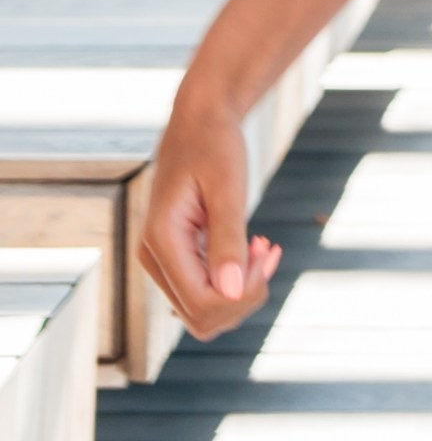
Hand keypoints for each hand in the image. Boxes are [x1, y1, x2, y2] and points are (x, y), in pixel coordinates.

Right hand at [137, 93, 283, 340]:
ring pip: (204, 311)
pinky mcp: (178, 260)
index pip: (199, 304)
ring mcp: (165, 263)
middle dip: (243, 295)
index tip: (266, 252)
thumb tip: (232, 294)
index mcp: (160, 242)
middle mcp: (156, 260)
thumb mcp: (227, 187)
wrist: (200, 122)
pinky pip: (206, 292)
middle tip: (267, 249)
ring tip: (263, 246)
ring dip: (242, 289)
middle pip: (201, 317)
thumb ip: (228, 239)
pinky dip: (235, 280)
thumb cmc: (214, 146)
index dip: (240, 295)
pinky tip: (255, 246)